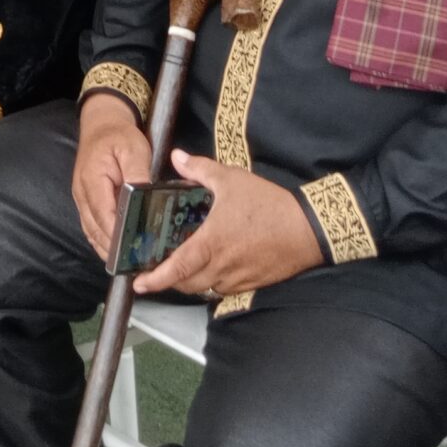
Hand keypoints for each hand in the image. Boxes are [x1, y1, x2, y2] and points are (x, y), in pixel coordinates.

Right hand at [71, 95, 153, 262]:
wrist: (102, 124)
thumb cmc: (118, 136)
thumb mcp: (134, 148)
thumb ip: (138, 173)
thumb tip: (144, 197)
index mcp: (92, 179)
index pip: (103, 213)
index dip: (116, 234)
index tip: (131, 250)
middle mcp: (82, 192)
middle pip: (95, 228)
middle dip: (114, 247)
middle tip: (135, 265)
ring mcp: (81, 198)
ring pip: (91, 231)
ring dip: (107, 248)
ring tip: (128, 264)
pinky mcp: (86, 201)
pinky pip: (91, 226)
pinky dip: (102, 241)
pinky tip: (116, 251)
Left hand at [134, 150, 324, 299]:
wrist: (308, 230)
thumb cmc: (269, 205)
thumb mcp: (232, 179)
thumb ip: (200, 169)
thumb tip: (177, 157)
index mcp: (211, 244)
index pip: (177, 268)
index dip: (155, 278)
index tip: (138, 283)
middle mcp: (221, 267)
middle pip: (186, 284)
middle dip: (167, 280)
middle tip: (155, 270)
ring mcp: (237, 279)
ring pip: (204, 288)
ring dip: (188, 282)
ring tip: (179, 267)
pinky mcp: (250, 283)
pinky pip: (222, 289)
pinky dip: (210, 282)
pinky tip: (209, 266)